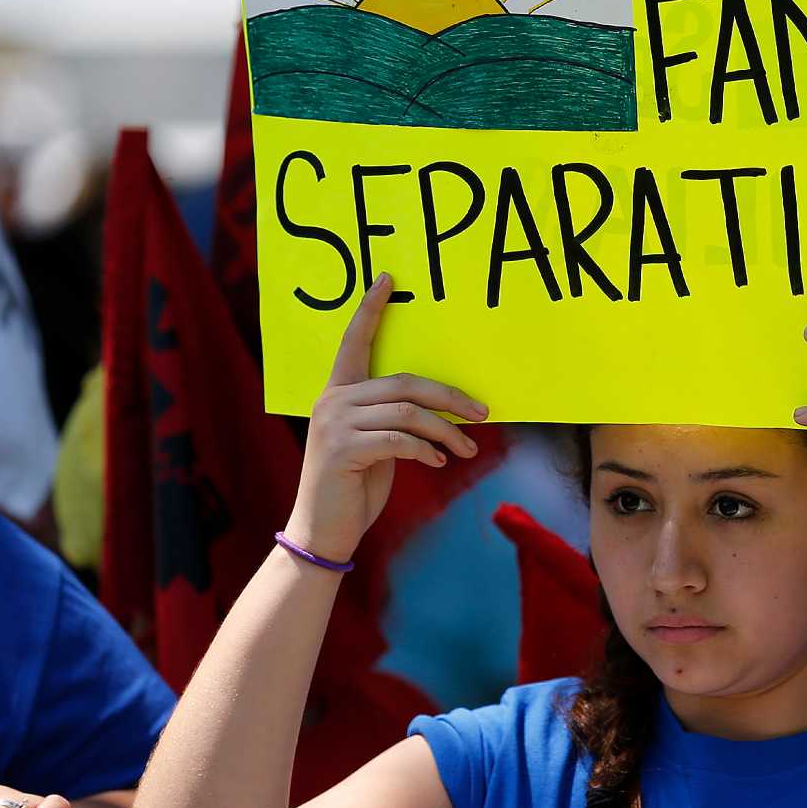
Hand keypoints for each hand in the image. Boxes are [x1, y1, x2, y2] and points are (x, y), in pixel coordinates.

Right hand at [283, 273, 487, 562]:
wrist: (324, 528)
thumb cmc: (355, 483)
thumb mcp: (375, 443)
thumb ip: (393, 418)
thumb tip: (443, 408)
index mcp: (339, 392)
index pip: (353, 341)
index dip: (370, 310)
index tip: (387, 278)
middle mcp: (333, 400)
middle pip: (405, 382)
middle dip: (450, 396)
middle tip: (483, 413)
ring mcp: (334, 424)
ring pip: (408, 413)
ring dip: (446, 431)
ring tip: (467, 449)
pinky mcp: (342, 451)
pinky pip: (399, 441)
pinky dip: (426, 450)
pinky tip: (438, 462)